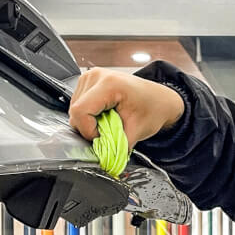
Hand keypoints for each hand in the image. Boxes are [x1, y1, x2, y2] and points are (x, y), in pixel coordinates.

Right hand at [68, 67, 184, 149]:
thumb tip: (102, 158)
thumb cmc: (152, 109)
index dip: (88, 130)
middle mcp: (97, 75)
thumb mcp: (135, 132)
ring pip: (75, 109)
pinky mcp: (89, 80)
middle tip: (109, 130)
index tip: (102, 137)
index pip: (80, 111)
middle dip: (89, 128)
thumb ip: (116, 146)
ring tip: (109, 120)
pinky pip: (78, 104)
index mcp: (109, 84)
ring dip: (88, 121)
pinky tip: (104, 114)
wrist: (159, 99)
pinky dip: (89, 115)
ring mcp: (91, 76)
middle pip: (75, 111)